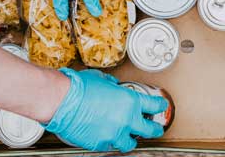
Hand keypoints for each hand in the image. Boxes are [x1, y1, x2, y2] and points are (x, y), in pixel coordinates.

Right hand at [44, 69, 167, 151]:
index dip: (160, 106)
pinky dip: (109, 141)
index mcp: (130, 101)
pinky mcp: (100, 144)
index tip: (161, 106)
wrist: (62, 101)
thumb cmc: (79, 87)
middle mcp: (126, 119)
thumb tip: (113, 86)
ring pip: (129, 144)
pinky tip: (104, 134)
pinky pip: (109, 145)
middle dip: (154, 129)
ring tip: (128, 137)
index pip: (154, 105)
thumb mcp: (102, 79)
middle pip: (149, 130)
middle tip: (155, 129)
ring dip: (129, 139)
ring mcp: (114, 134)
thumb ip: (113, 85)